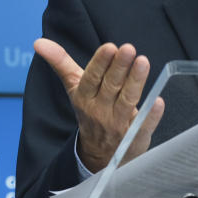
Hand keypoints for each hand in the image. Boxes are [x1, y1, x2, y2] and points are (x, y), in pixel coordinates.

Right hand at [34, 38, 164, 171]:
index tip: (109, 47)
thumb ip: (61, 63)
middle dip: (119, 67)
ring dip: (136, 82)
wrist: (99, 155)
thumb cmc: (90, 111)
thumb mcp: (74, 88)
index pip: (92, 78)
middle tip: (128, 48)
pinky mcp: (135, 136)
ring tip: (143, 62)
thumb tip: (39, 42)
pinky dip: (151, 114)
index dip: (100, 63)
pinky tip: (159, 101)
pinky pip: (143, 125)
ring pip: (127, 101)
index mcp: (84, 97)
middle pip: (111, 86)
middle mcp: (100, 111)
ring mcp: (118, 124)